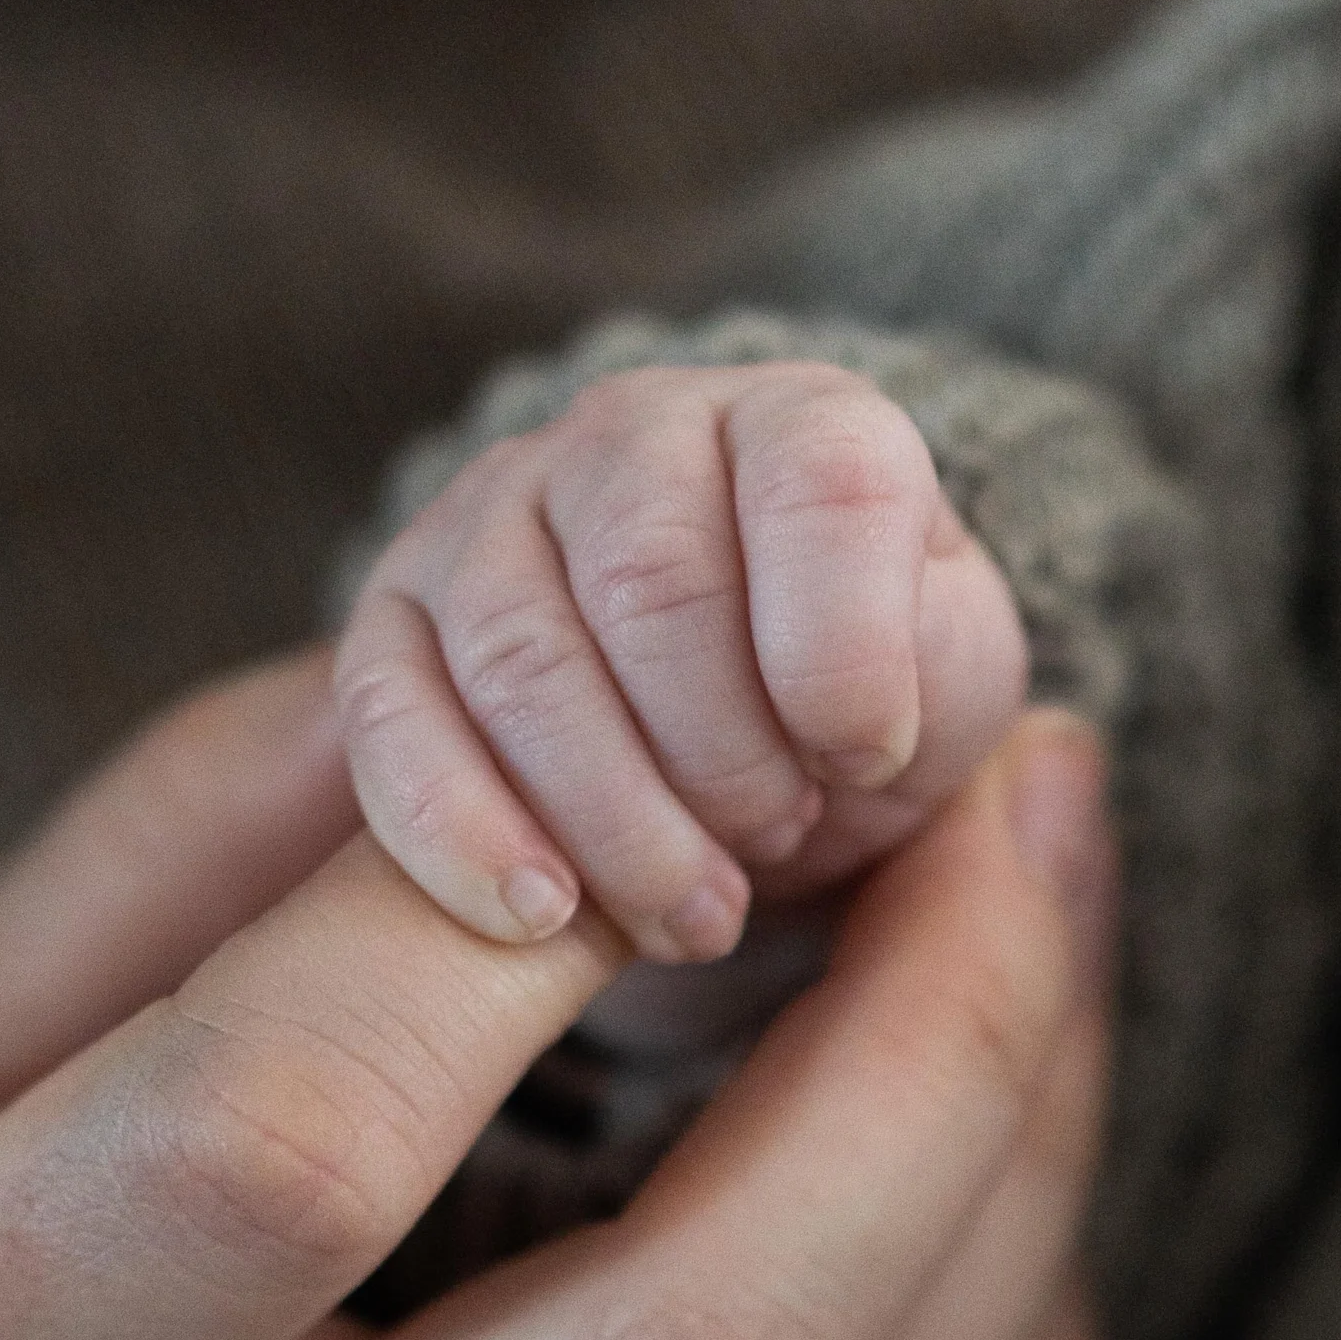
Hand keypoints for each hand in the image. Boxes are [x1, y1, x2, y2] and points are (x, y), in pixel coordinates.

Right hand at [335, 363, 1027, 958]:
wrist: (741, 743)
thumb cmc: (855, 702)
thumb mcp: (949, 680)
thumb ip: (939, 670)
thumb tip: (855, 725)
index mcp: (794, 422)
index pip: (820, 483)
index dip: (845, 652)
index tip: (864, 760)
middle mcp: (629, 434)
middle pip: (650, 583)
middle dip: (724, 758)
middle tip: (775, 843)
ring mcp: (491, 515)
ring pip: (520, 663)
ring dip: (615, 823)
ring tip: (691, 913)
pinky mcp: (393, 620)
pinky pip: (390, 718)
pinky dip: (463, 834)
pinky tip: (541, 917)